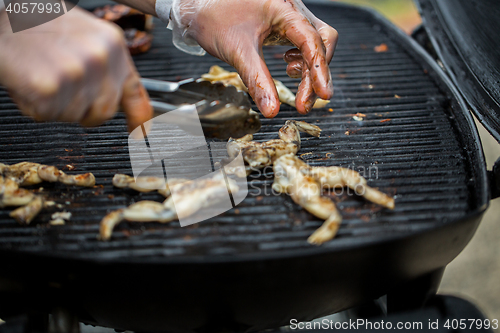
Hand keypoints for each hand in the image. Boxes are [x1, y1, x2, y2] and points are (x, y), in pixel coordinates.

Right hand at [0, 7, 151, 131]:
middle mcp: (100, 59)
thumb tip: (115, 97)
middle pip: (104, 112)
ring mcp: (76, 74)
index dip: (139, 119)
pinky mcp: (49, 89)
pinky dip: (31, 104)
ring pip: (72, 116)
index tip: (141, 132)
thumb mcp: (85, 35)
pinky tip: (26, 79)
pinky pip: (45, 114)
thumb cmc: (37, 22)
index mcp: (112, 44)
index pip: (135, 92)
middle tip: (62, 88)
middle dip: (83, 110)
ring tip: (40, 73)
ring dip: (54, 104)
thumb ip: (105, 66)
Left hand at [169, 0, 337, 116]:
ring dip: (310, 68)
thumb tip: (272, 110)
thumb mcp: (237, 51)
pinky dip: (302, 61)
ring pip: (316, 44)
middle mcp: (292, 10)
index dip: (319, 70)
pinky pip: (306, 43)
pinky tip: (287, 65)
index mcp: (283, 8)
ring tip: (289, 75)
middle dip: (316, 74)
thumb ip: (257, 80)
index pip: (312, 40)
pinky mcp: (286, 26)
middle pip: (322, 42)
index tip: (322, 95)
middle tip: (305, 103)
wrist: (199, 7)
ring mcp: (291, 17)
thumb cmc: (214, 17)